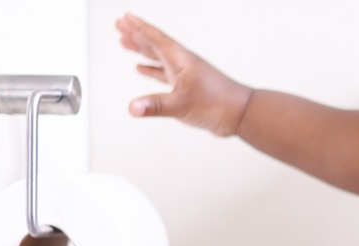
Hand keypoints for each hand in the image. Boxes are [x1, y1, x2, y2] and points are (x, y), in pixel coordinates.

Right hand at [116, 13, 252, 136]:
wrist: (239, 113)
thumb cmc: (218, 104)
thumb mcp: (182, 104)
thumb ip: (156, 106)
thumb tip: (133, 107)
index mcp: (181, 60)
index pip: (156, 38)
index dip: (140, 28)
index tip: (125, 18)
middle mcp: (182, 64)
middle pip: (154, 44)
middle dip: (137, 34)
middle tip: (119, 25)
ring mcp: (184, 74)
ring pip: (157, 57)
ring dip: (142, 50)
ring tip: (126, 43)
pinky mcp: (186, 87)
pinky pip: (163, 74)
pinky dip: (151, 70)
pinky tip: (142, 69)